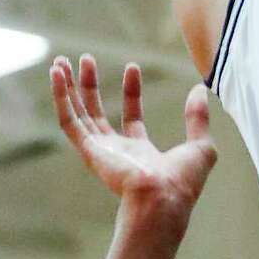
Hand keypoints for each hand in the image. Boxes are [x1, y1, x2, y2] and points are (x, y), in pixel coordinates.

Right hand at [51, 55, 215, 220]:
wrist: (163, 198)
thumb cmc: (183, 182)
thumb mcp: (201, 146)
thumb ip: (199, 117)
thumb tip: (199, 89)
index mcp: (141, 152)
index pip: (131, 116)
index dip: (131, 91)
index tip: (133, 66)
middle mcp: (116, 152)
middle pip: (96, 113)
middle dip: (89, 86)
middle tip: (84, 60)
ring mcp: (100, 152)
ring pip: (77, 114)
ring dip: (68, 88)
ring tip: (61, 62)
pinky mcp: (89, 151)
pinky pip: (69, 121)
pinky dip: (61, 98)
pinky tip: (57, 76)